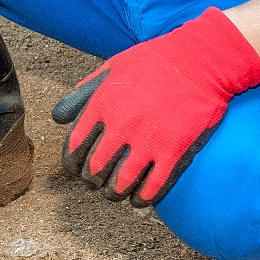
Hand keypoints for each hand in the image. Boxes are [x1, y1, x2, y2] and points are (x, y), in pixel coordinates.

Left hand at [50, 8, 259, 207]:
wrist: (200, 60)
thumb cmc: (154, 61)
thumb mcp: (111, 68)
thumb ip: (83, 93)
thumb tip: (59, 118)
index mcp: (103, 104)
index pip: (75, 145)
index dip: (72, 164)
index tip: (75, 169)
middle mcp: (121, 125)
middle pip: (95, 168)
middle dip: (91, 181)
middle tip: (95, 183)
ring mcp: (148, 140)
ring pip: (120, 183)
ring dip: (114, 193)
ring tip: (115, 193)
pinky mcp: (175, 151)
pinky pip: (153, 186)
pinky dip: (143, 198)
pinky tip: (139, 199)